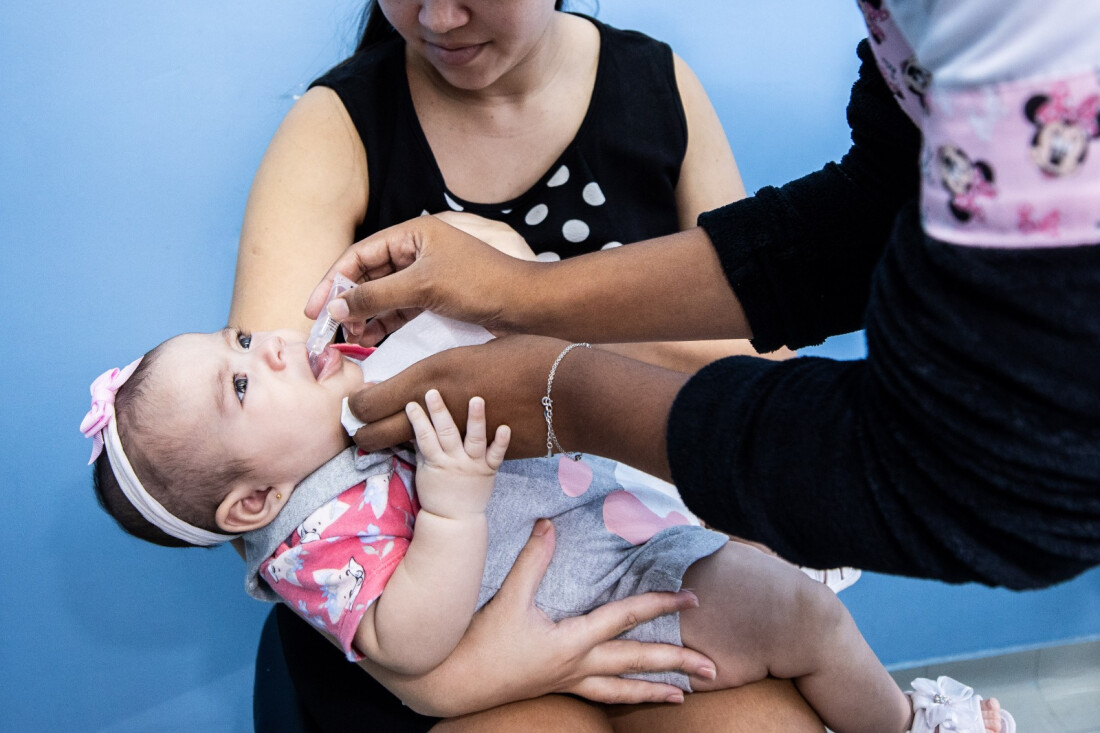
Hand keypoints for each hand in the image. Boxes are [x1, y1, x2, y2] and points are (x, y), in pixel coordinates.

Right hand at [305, 215, 532, 346]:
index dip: (332, 281)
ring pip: (383, 295)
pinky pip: (400, 308)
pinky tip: (371, 339)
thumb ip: (376, 296)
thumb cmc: (479, 285)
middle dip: (348, 302)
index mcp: (413, 234)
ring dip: (365, 315)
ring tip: (351, 339)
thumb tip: (334, 307)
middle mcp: (417, 250)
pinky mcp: (436, 297)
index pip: (359, 255)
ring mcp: (426, 275)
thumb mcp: (422, 288)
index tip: (313, 309)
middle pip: (368, 275)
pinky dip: (384, 322)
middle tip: (330, 331)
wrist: (525, 306)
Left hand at [346, 335, 569, 456]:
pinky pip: (443, 460)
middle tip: (358, 430)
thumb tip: (437, 371)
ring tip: (380, 443)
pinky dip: (432, 457)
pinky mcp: (477, 459)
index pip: (372, 399)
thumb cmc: (530, 356)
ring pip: (405, 451)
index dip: (358, 404)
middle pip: (378, 433)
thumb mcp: (480, 349)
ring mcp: (456, 438)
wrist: (571, 392)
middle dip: (362, 433)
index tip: (357, 402)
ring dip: (389, 446)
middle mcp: (436, 410)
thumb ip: (451, 364)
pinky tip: (431, 455)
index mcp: (433, 375)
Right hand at [364, 520, 716, 716]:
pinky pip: (600, 695)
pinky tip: (630, 695)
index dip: (659, 605)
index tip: (692, 600)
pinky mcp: (556, 687)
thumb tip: (549, 524)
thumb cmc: (479, 643)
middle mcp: (577, 665)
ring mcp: (568, 681)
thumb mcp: (507, 599)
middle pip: (637, 663)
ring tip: (684, 698)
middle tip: (713, 668)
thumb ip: (531, 561)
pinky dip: (622, 695)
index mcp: (572, 641)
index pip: (626, 619)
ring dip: (655, 691)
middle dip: (677, 664)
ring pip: (622, 689)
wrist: (451, 684)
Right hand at [407, 390, 510, 518]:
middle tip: (433, 392)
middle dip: (439, 412)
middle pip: (446, 433)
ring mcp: (473, 465)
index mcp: (436, 462)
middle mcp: (455, 461)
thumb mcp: (424, 472)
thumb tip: (413, 427)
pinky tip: (505, 427)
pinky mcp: (489, 470)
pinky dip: (501, 442)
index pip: (424, 437)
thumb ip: (421, 450)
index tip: (411, 403)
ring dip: (475, 419)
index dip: (417, 420)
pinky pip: (496, 456)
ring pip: (474, 439)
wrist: (454, 520)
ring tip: (476, 399)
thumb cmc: (436, 494)